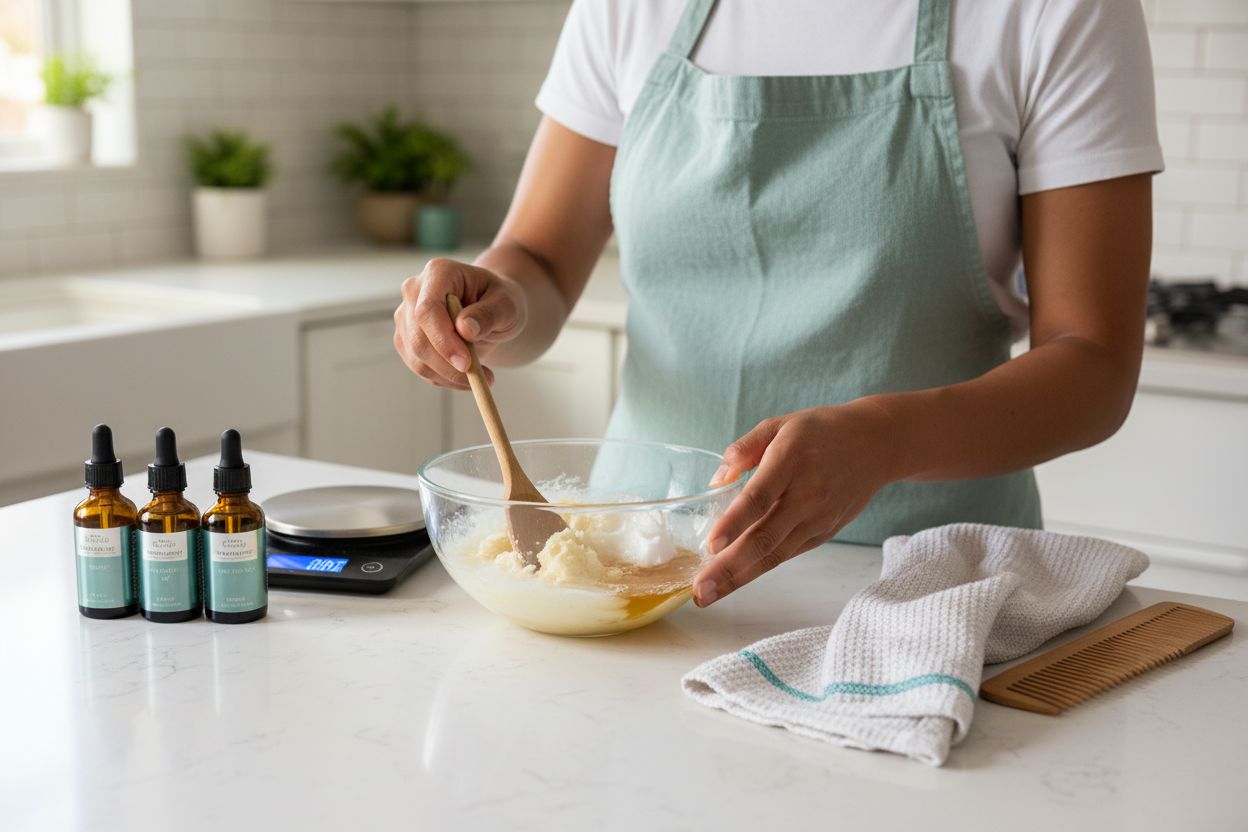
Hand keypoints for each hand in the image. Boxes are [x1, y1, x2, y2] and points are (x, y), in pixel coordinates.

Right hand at [393, 257, 527, 388]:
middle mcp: (414, 291)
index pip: (428, 310)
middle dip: (448, 365)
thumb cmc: (499, 300)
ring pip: (417, 358)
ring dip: (449, 376)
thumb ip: (488, 314)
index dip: (443, 340)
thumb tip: (465, 329)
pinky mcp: (406, 339)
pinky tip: (467, 375)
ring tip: (482, 377)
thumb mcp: (506, 304)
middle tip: (481, 379)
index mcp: (438, 273)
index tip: (466, 364)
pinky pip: (421, 368)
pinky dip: (445, 379)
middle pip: (418, 338)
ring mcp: (406, 316)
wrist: (490, 307)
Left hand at [693, 402, 903, 606]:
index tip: (711, 545)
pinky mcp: (824, 533)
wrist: (875, 445)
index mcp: (791, 460)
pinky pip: (787, 554)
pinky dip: (759, 569)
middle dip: (729, 567)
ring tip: (709, 594)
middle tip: (701, 590)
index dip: (735, 523)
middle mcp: (808, 494)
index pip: (759, 497)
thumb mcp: (779, 425)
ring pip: (775, 554)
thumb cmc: (820, 431)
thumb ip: (743, 449)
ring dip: (740, 577)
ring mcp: (819, 518)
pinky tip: (734, 579)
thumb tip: (716, 482)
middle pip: (765, 537)